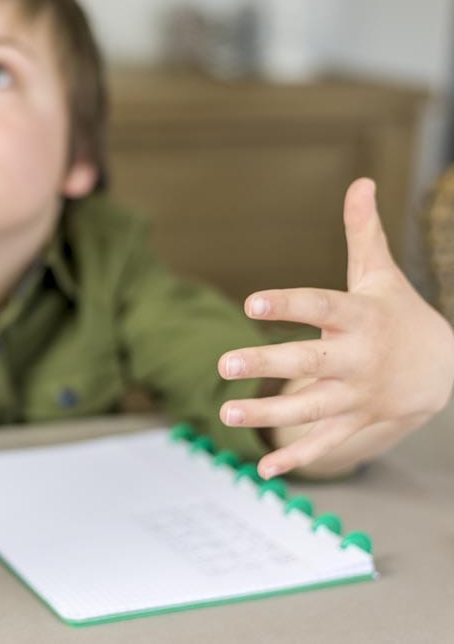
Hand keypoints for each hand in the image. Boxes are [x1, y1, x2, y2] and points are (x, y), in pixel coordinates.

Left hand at [217, 178, 453, 477]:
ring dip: (269, 416)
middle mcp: (358, 358)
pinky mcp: (357, 422)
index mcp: (360, 317)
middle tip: (222, 365)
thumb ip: (363, 234)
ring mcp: (358, 395)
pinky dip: (296, 458)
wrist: (447, 369)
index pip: (320, 307)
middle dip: (267, 365)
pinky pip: (325, 443)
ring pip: (310, 408)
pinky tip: (262, 470)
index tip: (251, 301)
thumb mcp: (382, 275)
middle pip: (308, 362)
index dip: (287, 304)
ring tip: (225, 415)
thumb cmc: (398, 314)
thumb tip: (360, 182)